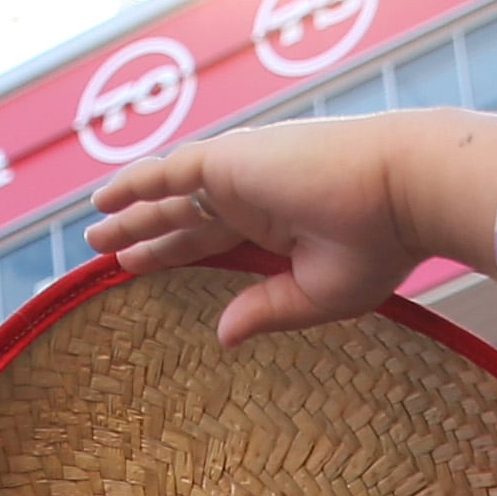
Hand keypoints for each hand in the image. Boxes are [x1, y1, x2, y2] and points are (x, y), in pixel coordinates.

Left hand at [89, 109, 488, 343]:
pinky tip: (103, 200)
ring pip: (170, 194)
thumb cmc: (380, 244)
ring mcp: (241, 174)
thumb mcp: (317, 294)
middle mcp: (254, 193)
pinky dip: (135, 184)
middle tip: (107, 249)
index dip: (174, 250)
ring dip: (130, 211)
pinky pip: (169, 172)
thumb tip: (222, 334)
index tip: (140, 266)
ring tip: (93, 230)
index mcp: (276, 221)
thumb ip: (265, 309)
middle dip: (145, 232)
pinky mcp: (231, 162)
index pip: (211, 236)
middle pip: (183, 215)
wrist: (403, 194)